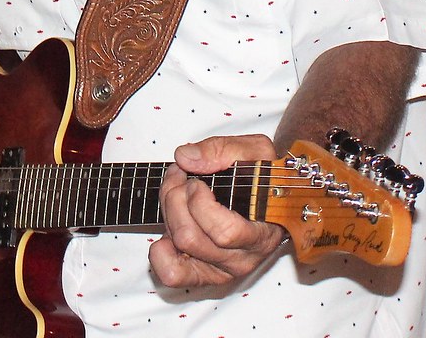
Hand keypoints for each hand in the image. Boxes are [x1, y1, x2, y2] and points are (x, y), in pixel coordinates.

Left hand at [149, 134, 287, 287]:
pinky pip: (172, 274)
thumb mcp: (253, 150)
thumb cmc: (260, 175)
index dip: (200, 204)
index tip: (197, 182)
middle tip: (182, 175)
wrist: (263, 195)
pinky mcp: (202, 275)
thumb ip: (221, 150)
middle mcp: (242, 259)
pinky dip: (161, 247)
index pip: (225, 233)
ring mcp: (221, 270)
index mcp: (262, 233)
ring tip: (177, 190)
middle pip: (191, 238)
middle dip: (176, 197)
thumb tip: (185, 158)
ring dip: (169, 211)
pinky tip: (172, 222)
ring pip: (179, 248)